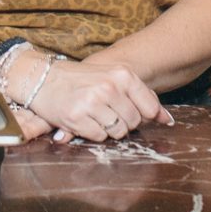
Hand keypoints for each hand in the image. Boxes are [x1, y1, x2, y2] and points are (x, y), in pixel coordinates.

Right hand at [31, 54, 170, 142]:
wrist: (43, 79)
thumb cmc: (81, 79)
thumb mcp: (112, 77)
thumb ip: (141, 96)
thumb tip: (167, 120)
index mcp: (122, 74)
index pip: (149, 107)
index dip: (142, 115)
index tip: (131, 112)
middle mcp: (109, 87)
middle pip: (134, 122)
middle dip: (123, 122)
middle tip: (106, 111)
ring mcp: (93, 102)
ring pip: (118, 132)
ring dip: (108, 128)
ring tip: (94, 114)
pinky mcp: (77, 117)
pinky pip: (100, 137)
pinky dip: (93, 132)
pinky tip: (84, 119)